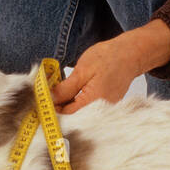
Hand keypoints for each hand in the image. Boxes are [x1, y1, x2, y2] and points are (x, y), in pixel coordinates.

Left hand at [50, 19, 169, 114]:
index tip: (40, 100)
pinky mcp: (107, 104)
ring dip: (67, 104)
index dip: (52, 108)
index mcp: (94, 101)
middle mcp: (102, 109)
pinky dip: (77, 102)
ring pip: (80, 112)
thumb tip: (49, 99)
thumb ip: (65, 88)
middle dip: (58, 107)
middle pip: (74, 115)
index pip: (67, 114)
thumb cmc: (108, 58)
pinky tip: (69, 93)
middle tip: (45, 95)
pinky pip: (88, 107)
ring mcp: (106, 108)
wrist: (130, 54)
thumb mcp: (82, 71)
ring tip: (56, 91)